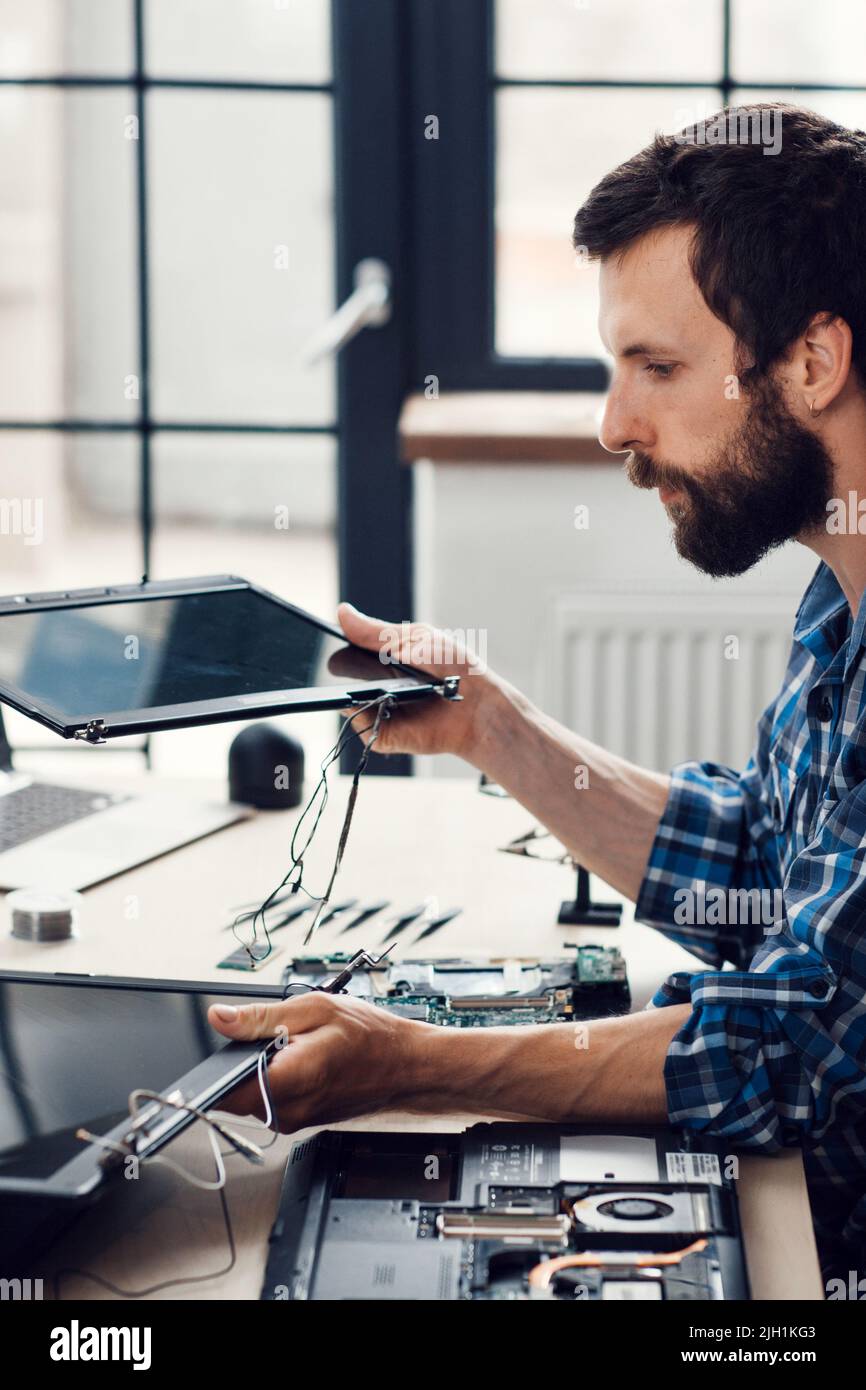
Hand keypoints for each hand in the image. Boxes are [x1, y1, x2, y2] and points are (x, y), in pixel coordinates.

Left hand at [209, 991, 434, 1131]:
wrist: (406, 1065)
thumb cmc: (370, 1036)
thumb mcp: (314, 1008)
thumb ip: (260, 1017)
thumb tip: (219, 1018)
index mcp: (290, 1079)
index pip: (226, 1093)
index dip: (217, 1071)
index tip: (224, 1051)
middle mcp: (289, 1110)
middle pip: (237, 1093)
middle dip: (244, 1063)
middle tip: (274, 1036)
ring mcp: (296, 1120)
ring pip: (253, 1097)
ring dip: (263, 1071)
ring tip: (295, 1046)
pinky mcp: (302, 1121)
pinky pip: (273, 1101)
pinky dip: (279, 1080)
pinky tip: (303, 1060)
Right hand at [336, 602, 497, 762]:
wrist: (478, 705)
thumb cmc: (454, 668)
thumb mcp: (414, 638)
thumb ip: (375, 631)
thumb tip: (340, 612)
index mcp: (381, 659)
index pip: (346, 652)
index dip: (331, 645)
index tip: (315, 635)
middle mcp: (374, 686)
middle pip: (338, 678)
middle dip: (333, 670)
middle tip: (333, 661)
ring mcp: (377, 710)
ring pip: (345, 702)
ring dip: (345, 693)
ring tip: (362, 682)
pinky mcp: (383, 734)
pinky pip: (360, 725)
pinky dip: (361, 716)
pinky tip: (374, 704)